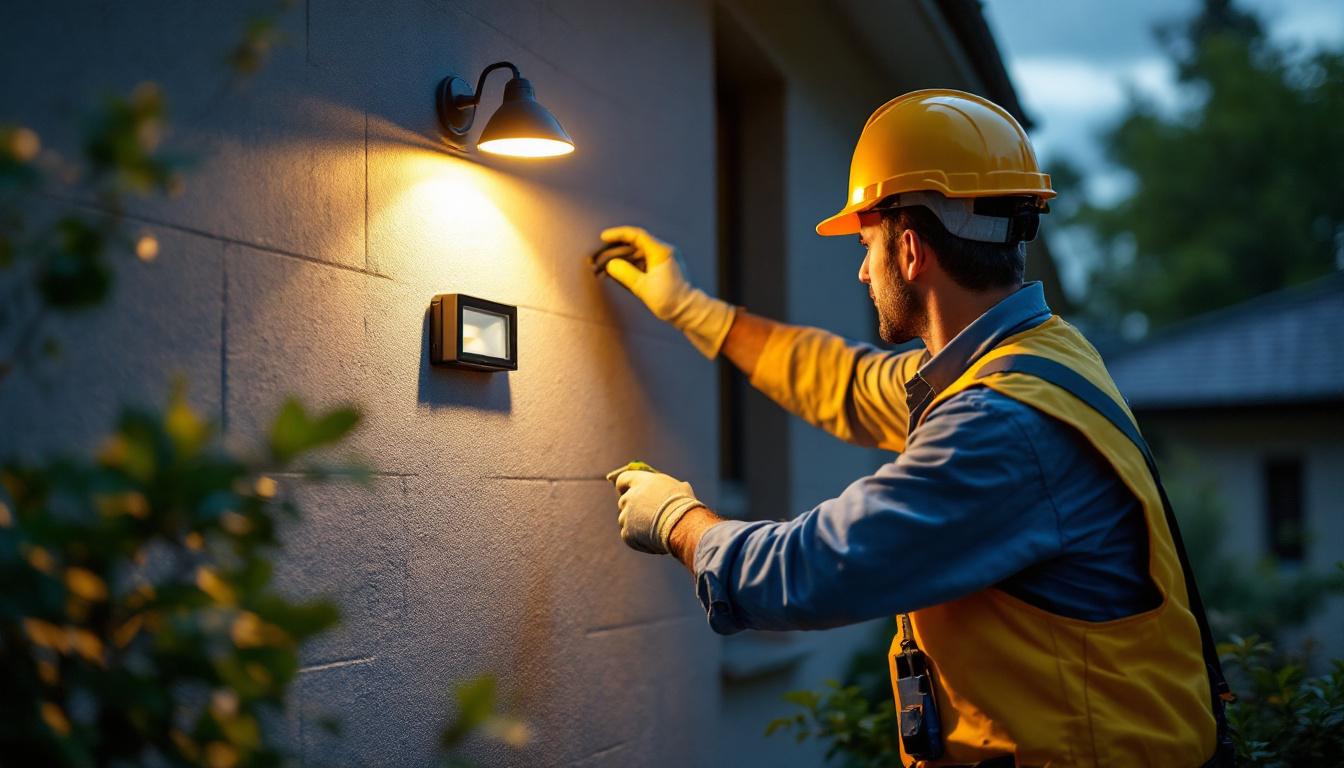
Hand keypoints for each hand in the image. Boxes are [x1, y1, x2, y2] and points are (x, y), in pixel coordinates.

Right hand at [597, 225, 736, 358]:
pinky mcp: (662, 270)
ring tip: (603, 269)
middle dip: (615, 251)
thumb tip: (610, 264)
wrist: (688, 311)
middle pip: (634, 245)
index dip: (618, 234)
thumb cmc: (669, 299)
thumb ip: (624, 273)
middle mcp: (663, 252)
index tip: (603, 237)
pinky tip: (616, 274)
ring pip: (636, 255)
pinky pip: (642, 263)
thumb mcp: (642, 287)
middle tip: (599, 258)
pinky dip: (629, 267)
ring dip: (620, 261)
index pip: (636, 235)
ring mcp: (663, 260)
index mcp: (661, 251)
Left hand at [605, 465, 705, 554]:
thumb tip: (675, 488)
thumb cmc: (684, 505)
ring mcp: (626, 516)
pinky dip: (638, 539)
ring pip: (625, 519)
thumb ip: (667, 487)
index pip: (623, 480)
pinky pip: (629, 535)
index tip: (627, 491)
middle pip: (624, 501)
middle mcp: (629, 497)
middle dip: (633, 507)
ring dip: (635, 524)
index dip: (625, 486)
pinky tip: (654, 541)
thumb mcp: (679, 488)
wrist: (682, 525)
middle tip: (648, 515)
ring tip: (655, 530)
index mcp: (640, 482)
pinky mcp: (627, 533)